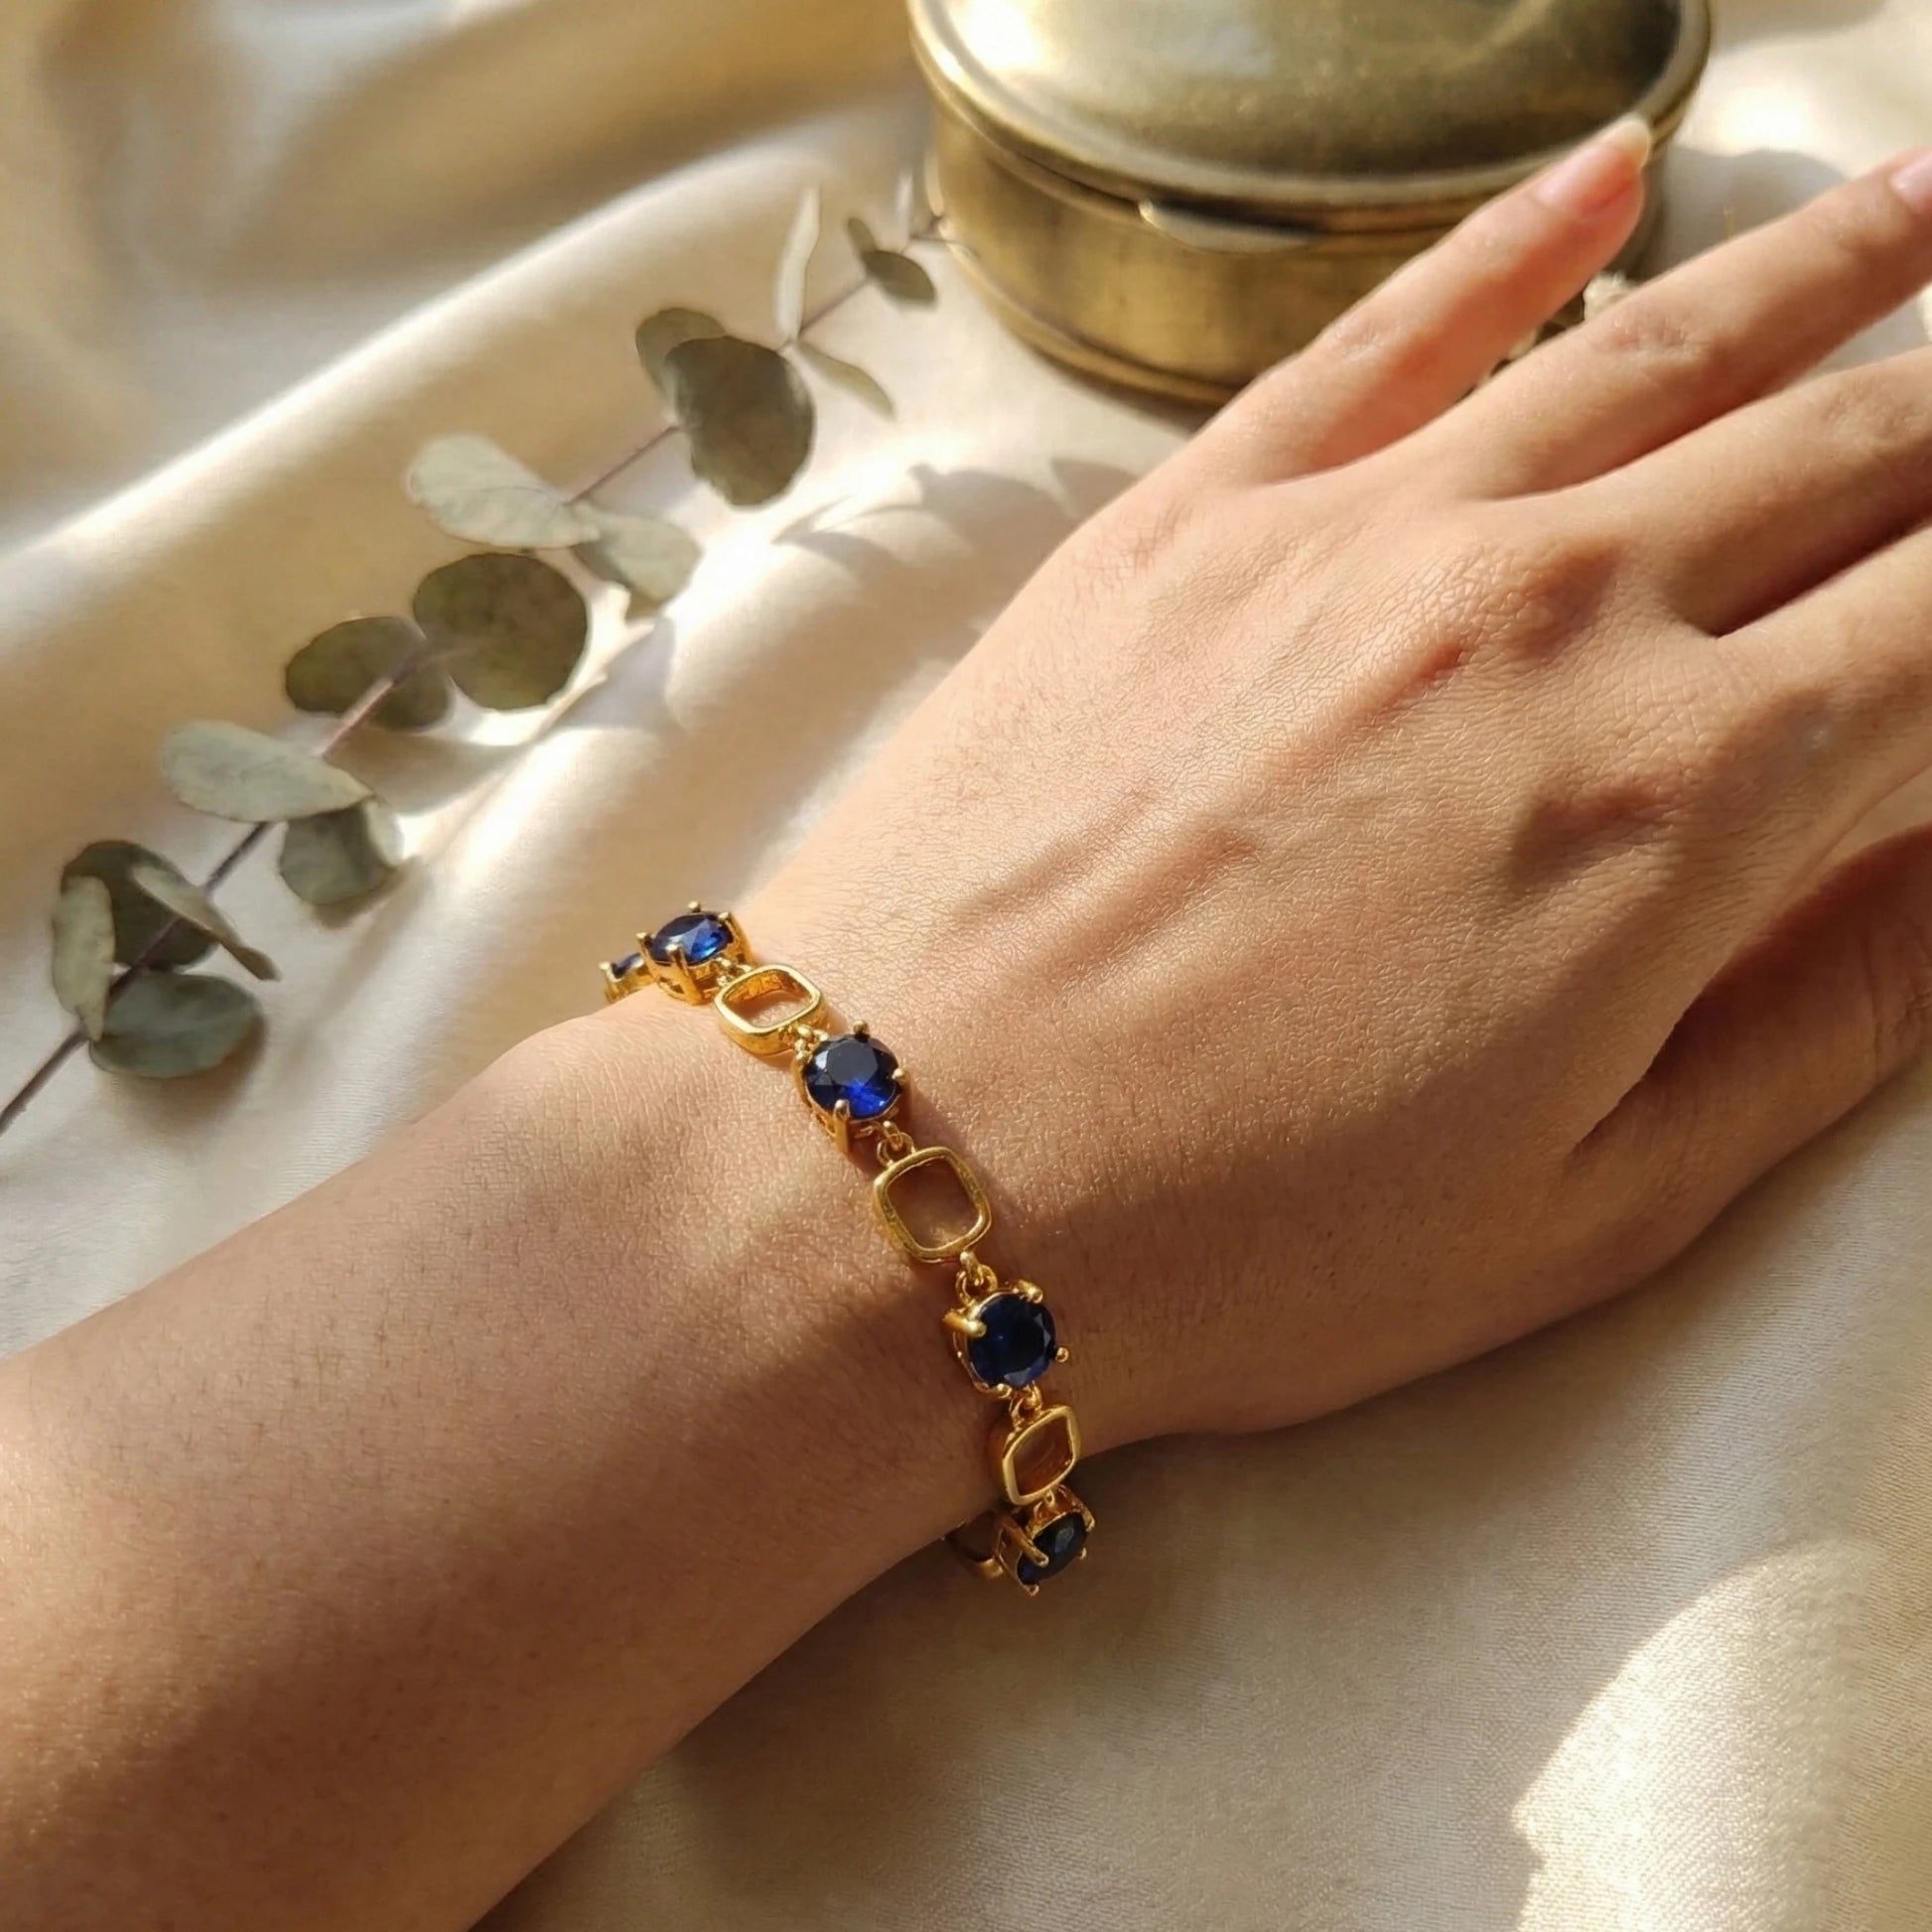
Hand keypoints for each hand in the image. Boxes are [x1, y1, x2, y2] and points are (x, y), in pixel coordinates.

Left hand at [736, 129, 1931, 1450]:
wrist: (893, 1169)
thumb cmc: (1231, 1239)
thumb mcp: (1587, 1207)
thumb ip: (1822, 1014)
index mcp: (1680, 799)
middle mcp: (1546, 612)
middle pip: (1844, 451)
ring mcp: (1354, 538)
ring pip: (1657, 345)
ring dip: (1825, 266)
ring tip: (1928, 201)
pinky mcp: (1188, 520)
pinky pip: (1390, 327)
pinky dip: (1516, 234)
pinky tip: (1607, 170)